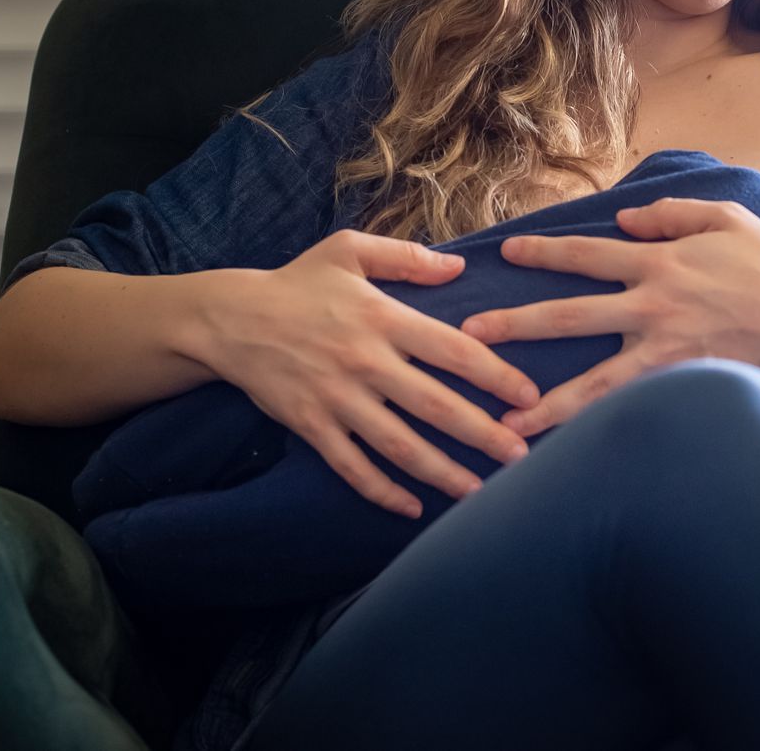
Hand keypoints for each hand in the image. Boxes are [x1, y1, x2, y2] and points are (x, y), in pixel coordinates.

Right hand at [195, 228, 541, 521]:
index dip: (496, 374)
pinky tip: (412, 509)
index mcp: (382, 318)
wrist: (229, 319)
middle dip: (483, 434)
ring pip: (399, 446)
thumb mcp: (349, 250)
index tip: (530, 395)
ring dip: (442, 473)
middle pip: (434, 406)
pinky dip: (382, 492)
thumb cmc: (297, 282)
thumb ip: (407, 258)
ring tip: (480, 493)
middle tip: (522, 456)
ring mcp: (337, 399)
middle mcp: (365, 362)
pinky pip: (352, 467)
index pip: (453, 350)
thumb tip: (459, 267)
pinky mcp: (311, 426)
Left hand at [457, 198, 759, 436]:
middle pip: (567, 316)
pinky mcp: (681, 392)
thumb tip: (627, 217)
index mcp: (661, 262)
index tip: (505, 253)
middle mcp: (652, 307)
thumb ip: (676, 214)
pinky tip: (564, 458)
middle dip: (513, 326)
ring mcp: (664, 355)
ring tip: (501, 427)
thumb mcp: (731, 222)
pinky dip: (596, 436)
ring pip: (589, 383)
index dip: (544, 252)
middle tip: (469, 337)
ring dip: (541, 406)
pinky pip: (630, 416)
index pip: (588, 255)